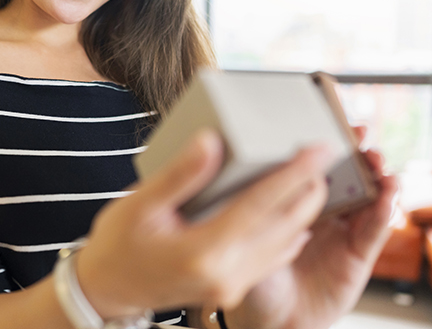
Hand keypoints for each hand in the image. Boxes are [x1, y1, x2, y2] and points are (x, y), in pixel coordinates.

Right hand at [74, 130, 335, 318]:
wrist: (107, 289)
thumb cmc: (118, 244)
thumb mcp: (141, 204)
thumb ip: (181, 174)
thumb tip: (213, 142)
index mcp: (204, 250)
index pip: (261, 204)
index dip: (294, 173)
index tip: (320, 149)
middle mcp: (225, 272)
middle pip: (284, 226)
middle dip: (310, 191)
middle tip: (324, 158)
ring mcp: (230, 285)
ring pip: (284, 244)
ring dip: (303, 211)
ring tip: (313, 180)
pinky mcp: (230, 289)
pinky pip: (272, 259)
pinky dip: (289, 234)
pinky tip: (295, 219)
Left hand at [226, 126, 398, 328]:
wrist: (270, 318)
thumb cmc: (253, 273)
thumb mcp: (243, 231)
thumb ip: (244, 202)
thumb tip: (227, 159)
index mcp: (294, 201)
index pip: (314, 164)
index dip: (325, 141)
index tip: (332, 117)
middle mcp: (322, 212)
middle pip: (346, 174)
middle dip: (355, 150)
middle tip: (359, 131)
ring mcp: (343, 231)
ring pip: (366, 196)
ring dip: (376, 174)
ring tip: (377, 160)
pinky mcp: (358, 254)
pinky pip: (374, 229)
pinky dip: (384, 210)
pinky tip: (388, 194)